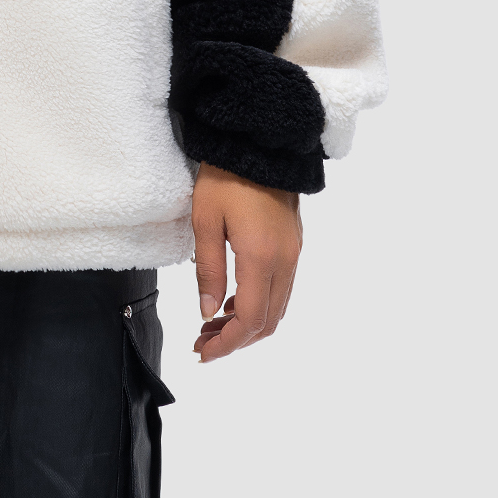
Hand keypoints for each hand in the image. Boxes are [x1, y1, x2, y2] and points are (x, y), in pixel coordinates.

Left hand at [191, 162, 301, 362]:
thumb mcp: (205, 221)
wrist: (259, 143)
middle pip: (268, 321)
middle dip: (235, 340)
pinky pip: (281, 289)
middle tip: (203, 343)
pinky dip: (259, 304)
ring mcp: (294, 253)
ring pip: (277, 308)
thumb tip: (208, 312)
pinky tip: (233, 300)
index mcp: (261, 257)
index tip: (203, 353)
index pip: (250, 320)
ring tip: (212, 325)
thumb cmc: (226, 177)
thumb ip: (209, 270)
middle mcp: (285, 261)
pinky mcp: (294, 244)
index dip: (227, 344)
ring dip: (247, 324)